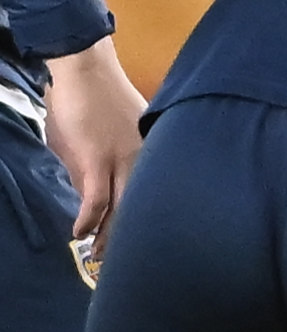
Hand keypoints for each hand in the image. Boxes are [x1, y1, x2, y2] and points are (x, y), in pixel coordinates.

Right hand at [39, 35, 136, 243]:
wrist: (87, 70)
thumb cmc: (104, 95)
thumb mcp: (130, 127)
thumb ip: (131, 152)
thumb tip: (120, 178)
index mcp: (155, 151)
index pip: (161, 192)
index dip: (156, 218)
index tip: (155, 239)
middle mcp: (146, 158)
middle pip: (145, 206)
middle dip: (137, 236)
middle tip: (129, 260)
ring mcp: (123, 160)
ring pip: (122, 208)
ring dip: (109, 235)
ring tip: (100, 256)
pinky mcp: (97, 159)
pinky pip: (96, 198)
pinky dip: (88, 218)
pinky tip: (79, 232)